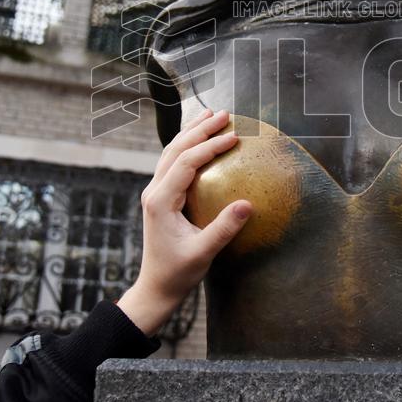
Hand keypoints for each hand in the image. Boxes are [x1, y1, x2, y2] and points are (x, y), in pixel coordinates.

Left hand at [117, 109, 251, 335]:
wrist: (156, 287)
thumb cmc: (178, 273)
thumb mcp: (203, 253)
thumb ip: (224, 228)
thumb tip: (247, 204)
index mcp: (161, 201)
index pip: (187, 162)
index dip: (211, 146)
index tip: (234, 137)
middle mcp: (154, 191)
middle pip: (176, 149)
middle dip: (200, 129)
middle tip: (224, 113)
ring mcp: (155, 193)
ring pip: (171, 152)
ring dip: (192, 133)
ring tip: (211, 115)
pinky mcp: (160, 197)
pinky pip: (172, 163)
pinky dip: (187, 147)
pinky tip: (200, 140)